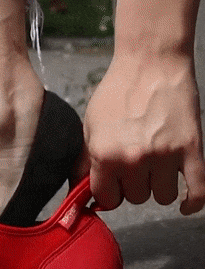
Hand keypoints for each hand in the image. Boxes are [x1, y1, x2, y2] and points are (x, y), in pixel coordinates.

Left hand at [82, 53, 204, 213]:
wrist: (150, 64)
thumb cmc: (117, 93)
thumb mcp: (90, 125)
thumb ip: (85, 160)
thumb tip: (77, 189)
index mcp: (105, 153)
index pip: (106, 197)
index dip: (108, 193)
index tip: (112, 185)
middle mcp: (134, 158)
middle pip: (136, 198)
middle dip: (133, 186)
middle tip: (133, 166)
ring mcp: (165, 156)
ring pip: (163, 197)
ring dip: (158, 187)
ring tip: (154, 166)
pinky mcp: (192, 149)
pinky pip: (198, 191)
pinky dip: (193, 203)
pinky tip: (185, 204)